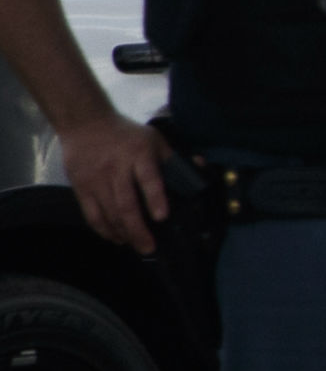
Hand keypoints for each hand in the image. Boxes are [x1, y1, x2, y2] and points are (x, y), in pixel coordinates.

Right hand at [61, 116, 169, 254]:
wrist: (85, 123)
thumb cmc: (126, 133)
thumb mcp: (153, 139)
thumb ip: (173, 157)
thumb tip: (200, 167)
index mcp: (139, 155)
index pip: (148, 179)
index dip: (155, 198)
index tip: (162, 217)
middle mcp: (116, 169)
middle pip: (126, 204)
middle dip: (138, 229)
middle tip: (149, 247)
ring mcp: (96, 180)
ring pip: (108, 213)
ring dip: (122, 233)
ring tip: (135, 245)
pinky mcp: (81, 188)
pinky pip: (91, 214)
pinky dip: (103, 229)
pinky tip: (115, 238)